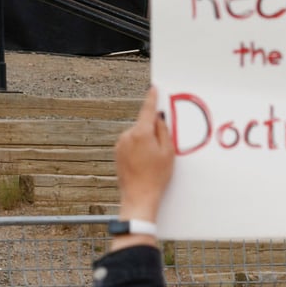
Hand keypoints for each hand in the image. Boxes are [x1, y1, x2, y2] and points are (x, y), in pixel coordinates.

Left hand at [115, 87, 173, 223]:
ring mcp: (120, 144)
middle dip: (152, 130)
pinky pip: (130, 143)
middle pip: (143, 124)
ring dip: (145, 141)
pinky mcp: (117, 153)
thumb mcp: (168, 152)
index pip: (148, 109)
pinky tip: (143, 163)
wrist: (139, 197)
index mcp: (141, 133)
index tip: (154, 89)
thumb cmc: (156, 177)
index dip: (152, 98)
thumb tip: (159, 117)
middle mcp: (127, 136)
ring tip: (151, 161)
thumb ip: (163, 130)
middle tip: (161, 149)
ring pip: (137, 135)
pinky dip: (138, 148)